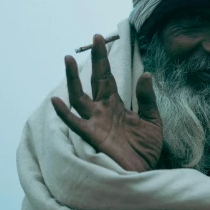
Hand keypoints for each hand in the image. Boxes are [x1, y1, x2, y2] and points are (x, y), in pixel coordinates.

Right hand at [51, 34, 162, 171]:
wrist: (145, 173)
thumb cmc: (146, 150)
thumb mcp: (152, 121)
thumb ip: (148, 99)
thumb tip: (146, 74)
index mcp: (116, 105)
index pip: (107, 77)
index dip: (104, 58)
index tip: (100, 37)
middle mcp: (103, 110)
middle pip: (95, 80)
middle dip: (95, 60)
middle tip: (95, 38)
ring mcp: (96, 122)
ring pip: (80, 97)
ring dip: (73, 79)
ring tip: (68, 60)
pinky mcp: (93, 136)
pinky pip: (76, 124)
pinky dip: (64, 113)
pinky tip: (56, 100)